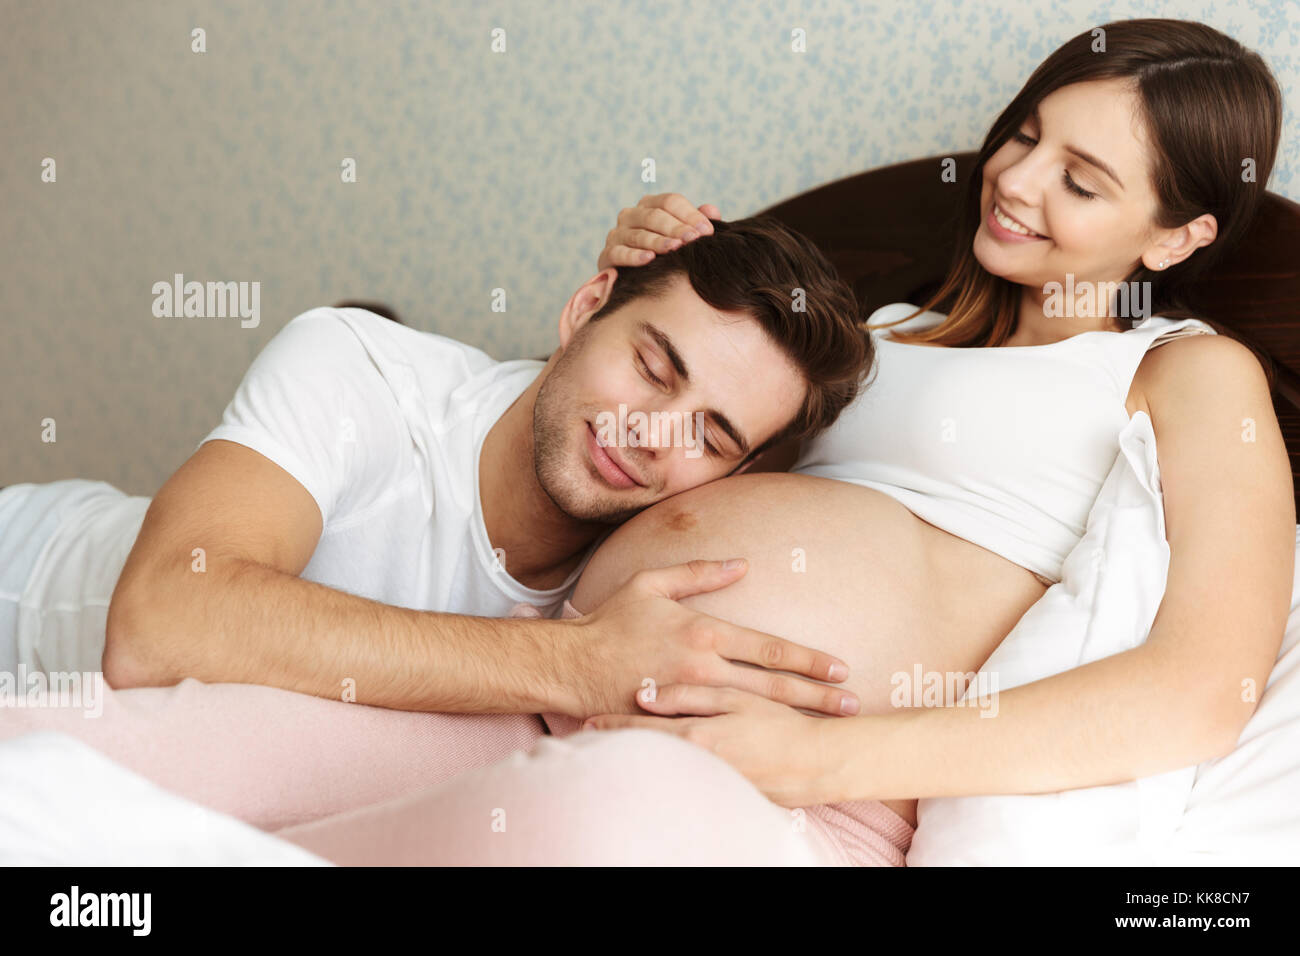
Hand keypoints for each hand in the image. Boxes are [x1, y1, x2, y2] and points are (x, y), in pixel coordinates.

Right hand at [558, 558, 856, 721]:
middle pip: (773, 687)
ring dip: (795, 722)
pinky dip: (750, 742)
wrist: (570, 665)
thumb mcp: (651, 583)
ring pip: (754, 714)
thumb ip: (699, 573)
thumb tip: (742, 564)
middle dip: (817, 697)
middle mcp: (704, 668)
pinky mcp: (674, 725)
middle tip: (852, 704)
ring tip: (828, 730)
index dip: (809, 659)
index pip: (770, 649)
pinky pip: (719, 733)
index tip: (840, 668)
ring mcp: (691, 701)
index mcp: (704, 632)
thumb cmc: (612, 620)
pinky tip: (775, 750)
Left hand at [583, 684, 837, 807]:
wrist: (817, 763)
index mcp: (697, 734)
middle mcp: (695, 761)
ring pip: (659, 770)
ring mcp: (705, 781)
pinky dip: (663, 774)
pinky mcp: (718, 794)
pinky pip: (681, 781)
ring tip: (608, 753)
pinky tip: (651, 769)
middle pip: (643, 754)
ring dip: (635, 761)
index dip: (613, 726)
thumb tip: (644, 696)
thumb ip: (688, 695)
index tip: (588, 723)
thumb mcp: (734, 700)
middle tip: (587, 736)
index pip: (643, 730)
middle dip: (615, 746)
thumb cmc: (778, 725)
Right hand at [597, 194, 720, 271]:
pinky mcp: (607, 255)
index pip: (670, 201)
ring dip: (658, 241)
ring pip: (638, 234)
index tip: (707, 231)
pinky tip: (649, 259)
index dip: (690, 214)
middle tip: (693, 239)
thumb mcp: (683, 238)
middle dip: (676, 228)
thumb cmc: (665, 256)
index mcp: (650, 205)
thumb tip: (712, 211)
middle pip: (654, 215)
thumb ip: (697, 224)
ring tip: (675, 248)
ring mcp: (617, 234)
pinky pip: (619, 253)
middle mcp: (631, 215)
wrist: (636, 282)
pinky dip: (633, 256)